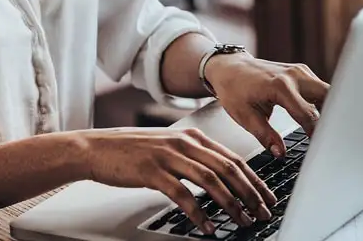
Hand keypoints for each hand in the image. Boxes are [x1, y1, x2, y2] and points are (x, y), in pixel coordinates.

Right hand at [76, 127, 276, 233]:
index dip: (254, 178)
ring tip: (242, 220)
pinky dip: (198, 212)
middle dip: (250, 193)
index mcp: (192, 136)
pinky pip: (182, 195)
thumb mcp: (168, 146)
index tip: (267, 195)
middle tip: (263, 212)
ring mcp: (169, 156)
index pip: (233, 158)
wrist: (96, 148)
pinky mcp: (152, 172)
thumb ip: (193, 156)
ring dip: (230, 203)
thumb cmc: (131, 151)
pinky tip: (207, 226)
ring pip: (210, 180)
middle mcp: (184, 143)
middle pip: (227, 169)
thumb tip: (220, 176)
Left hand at [203, 54, 330, 156]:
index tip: (320, 147)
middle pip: (327, 96)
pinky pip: (319, 88)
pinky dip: (323, 103)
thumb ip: (265, 135)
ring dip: (330, 109)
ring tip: (328, 130)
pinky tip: (321, 118)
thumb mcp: (244, 116)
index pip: (307, 114)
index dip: (316, 133)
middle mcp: (294, 76)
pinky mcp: (302, 72)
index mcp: (279, 86)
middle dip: (333, 117)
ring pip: (327, 91)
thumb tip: (280, 152)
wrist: (229, 67)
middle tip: (332, 138)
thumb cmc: (234, 90)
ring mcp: (300, 71)